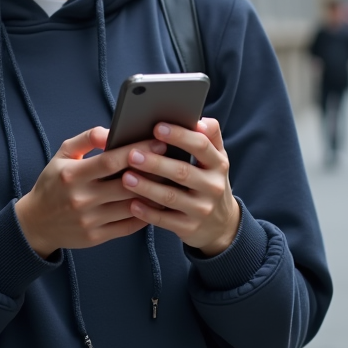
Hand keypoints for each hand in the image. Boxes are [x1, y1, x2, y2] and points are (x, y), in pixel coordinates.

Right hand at [15, 127, 167, 258]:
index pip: (110, 161)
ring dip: (153, 194)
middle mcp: (81, 199)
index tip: (159, 143)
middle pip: (126, 184)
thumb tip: (111, 131)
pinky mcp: (96, 237)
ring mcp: (89, 221)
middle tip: (173, 161)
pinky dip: (145, 215)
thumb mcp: (62, 155)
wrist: (36, 223)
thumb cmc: (54, 183)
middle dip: (152, 171)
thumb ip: (86, 138)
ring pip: (131, 206)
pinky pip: (128, 226)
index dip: (137, 151)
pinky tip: (157, 203)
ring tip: (170, 181)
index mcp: (72, 175)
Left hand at [120, 118, 240, 256]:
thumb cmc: (208, 182)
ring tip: (125, 177)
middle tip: (132, 154)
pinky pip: (165, 220)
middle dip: (156, 163)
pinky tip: (132, 204)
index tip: (157, 127)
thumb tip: (199, 119)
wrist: (221, 225)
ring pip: (171, 197)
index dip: (179, 136)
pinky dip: (147, 212)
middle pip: (182, 172)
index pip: (201, 146)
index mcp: (218, 163)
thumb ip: (209, 136)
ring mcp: (202, 209)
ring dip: (147, 187)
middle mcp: (213, 186)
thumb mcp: (216, 159)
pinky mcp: (189, 228)